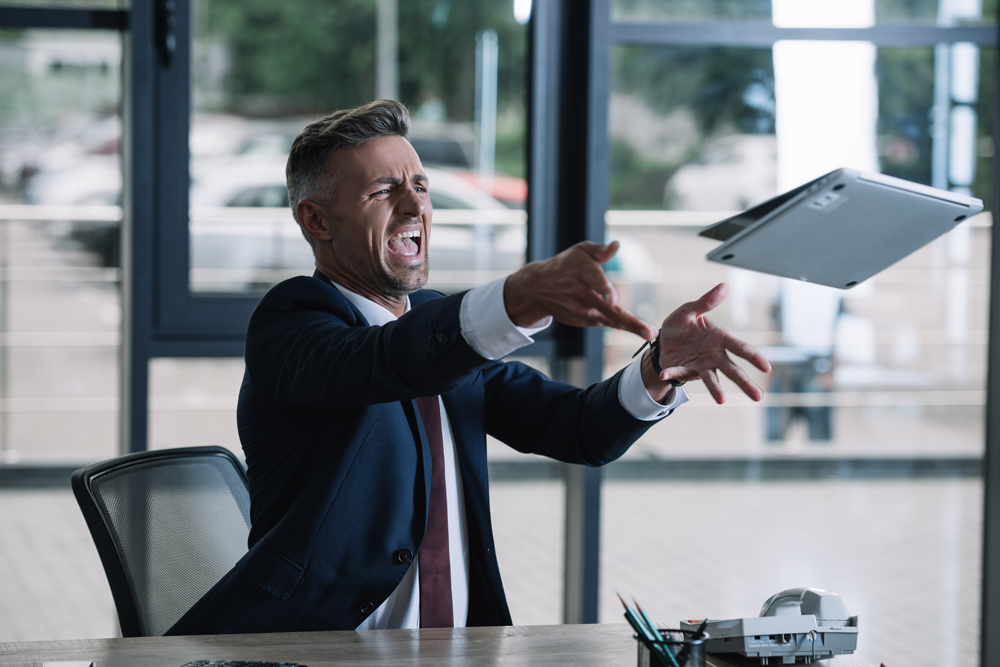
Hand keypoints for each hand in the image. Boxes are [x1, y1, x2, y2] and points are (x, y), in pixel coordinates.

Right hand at [504, 241, 656, 339]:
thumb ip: (600, 250)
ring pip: (607, 320)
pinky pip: (601, 322)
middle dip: (630, 322)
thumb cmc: (565, 265)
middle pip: (607, 309)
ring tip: (647, 332)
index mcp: (583, 271)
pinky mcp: (579, 320)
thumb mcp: (580, 251)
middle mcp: (581, 293)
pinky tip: (623, 321)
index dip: (605, 290)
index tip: (614, 300)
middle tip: (649, 333)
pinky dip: (613, 321)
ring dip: (629, 327)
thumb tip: (616, 245)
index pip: (595, 281)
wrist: (537, 287)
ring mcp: (579, 310)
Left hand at [652, 283, 770, 403]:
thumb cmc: (682, 324)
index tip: (767, 368)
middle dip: (745, 383)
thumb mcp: (689, 310)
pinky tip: (664, 374)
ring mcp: (701, 366)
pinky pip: (678, 373)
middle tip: (758, 397)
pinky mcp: (685, 372)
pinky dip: (671, 373)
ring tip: (722, 400)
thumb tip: (725, 286)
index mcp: (719, 338)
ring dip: (716, 390)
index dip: (754, 357)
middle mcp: (714, 355)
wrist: (661, 338)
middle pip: (733, 370)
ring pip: (712, 380)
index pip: (740, 348)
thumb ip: (705, 302)